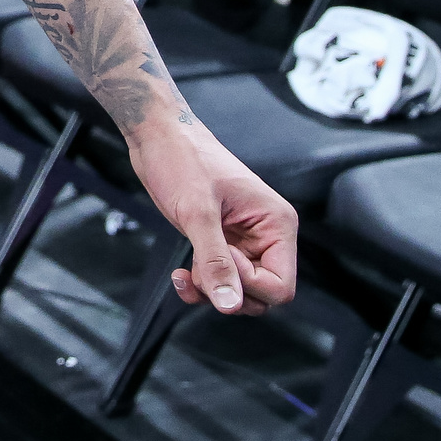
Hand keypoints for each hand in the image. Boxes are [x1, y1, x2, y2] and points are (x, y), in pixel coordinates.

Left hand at [128, 123, 296, 315]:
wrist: (159, 137)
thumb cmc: (184, 159)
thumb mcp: (198, 213)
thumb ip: (215, 261)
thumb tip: (229, 303)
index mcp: (276, 224)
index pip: (281, 286)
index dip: (248, 286)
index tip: (219, 256)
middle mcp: (266, 235)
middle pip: (263, 295)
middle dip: (228, 291)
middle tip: (199, 268)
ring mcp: (244, 241)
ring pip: (239, 292)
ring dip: (211, 291)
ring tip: (186, 272)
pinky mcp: (222, 243)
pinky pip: (220, 280)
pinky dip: (201, 285)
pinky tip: (180, 275)